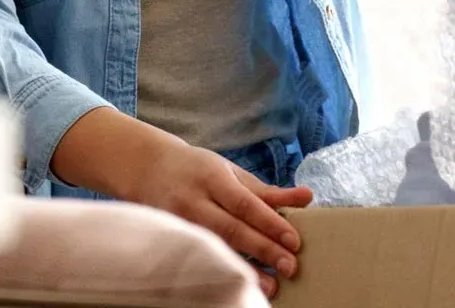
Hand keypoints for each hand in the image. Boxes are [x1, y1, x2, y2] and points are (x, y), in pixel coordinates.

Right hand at [51, 107, 312, 298]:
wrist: (148, 168)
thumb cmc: (199, 169)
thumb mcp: (231, 172)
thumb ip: (267, 190)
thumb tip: (307, 198)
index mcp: (212, 176)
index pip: (245, 203)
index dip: (269, 223)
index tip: (294, 241)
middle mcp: (193, 199)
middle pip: (231, 228)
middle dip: (262, 249)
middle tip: (290, 267)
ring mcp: (178, 220)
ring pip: (213, 247)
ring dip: (243, 268)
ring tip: (269, 286)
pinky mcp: (170, 236)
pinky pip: (197, 255)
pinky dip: (219, 269)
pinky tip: (236, 282)